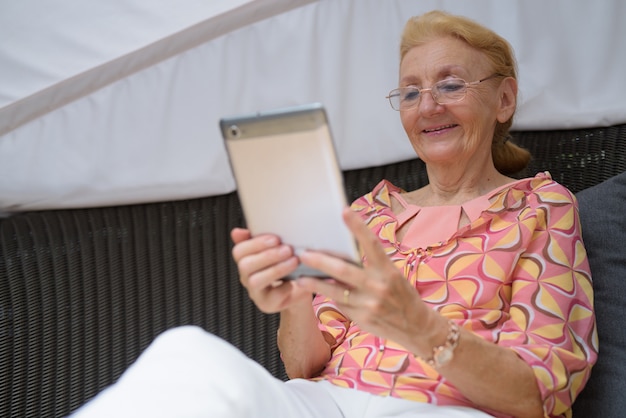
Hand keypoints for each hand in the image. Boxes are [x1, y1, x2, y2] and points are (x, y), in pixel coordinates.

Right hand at [231, 228, 312, 312]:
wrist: (301, 286)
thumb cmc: (287, 263)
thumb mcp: (276, 248)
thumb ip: (259, 238)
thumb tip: (237, 232)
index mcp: (246, 260)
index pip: (239, 251)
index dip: (255, 243)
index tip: (275, 238)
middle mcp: (246, 277)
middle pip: (244, 265)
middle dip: (267, 256)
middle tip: (287, 249)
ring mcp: (256, 292)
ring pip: (255, 281)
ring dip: (276, 270)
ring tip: (294, 261)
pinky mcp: (268, 304)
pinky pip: (272, 297)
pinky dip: (284, 287)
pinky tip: (296, 280)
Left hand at [296, 208, 436, 352]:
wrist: (417, 327)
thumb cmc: (402, 296)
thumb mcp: (393, 277)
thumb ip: (371, 267)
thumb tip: (342, 255)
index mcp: (388, 270)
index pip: (372, 244)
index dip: (358, 227)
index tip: (344, 211)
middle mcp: (379, 286)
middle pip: (344, 270)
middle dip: (321, 261)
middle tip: (304, 253)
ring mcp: (369, 304)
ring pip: (335, 290)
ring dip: (315, 282)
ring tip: (301, 277)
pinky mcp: (362, 318)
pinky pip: (340, 303)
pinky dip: (329, 295)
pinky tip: (319, 290)